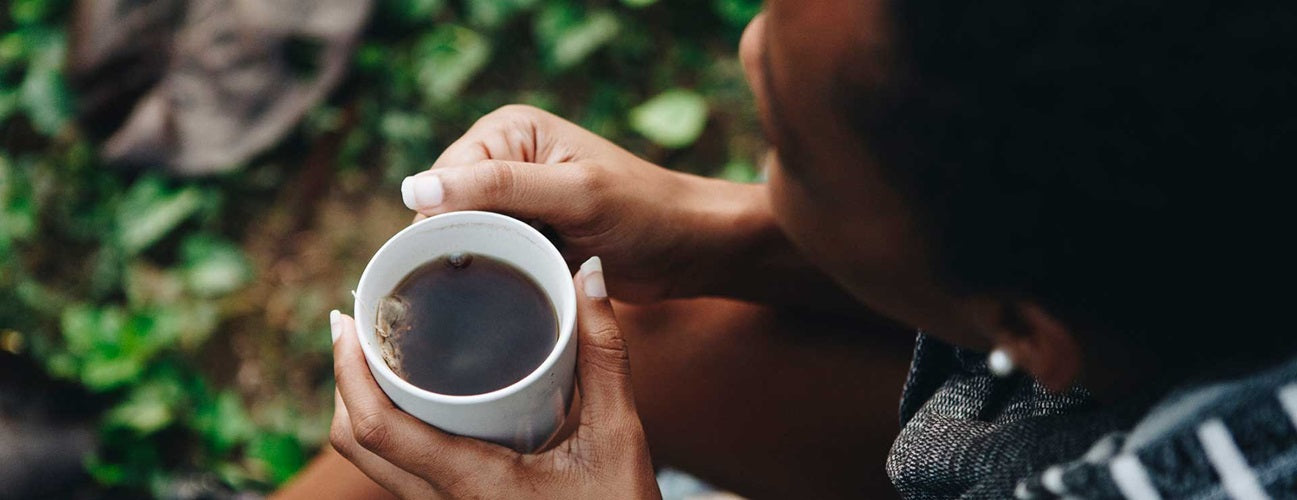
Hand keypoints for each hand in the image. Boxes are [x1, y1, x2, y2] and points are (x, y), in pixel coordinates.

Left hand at [329, 257, 661, 499]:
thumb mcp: (618, 437)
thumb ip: (605, 357)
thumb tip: (591, 277)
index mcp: (471, 484)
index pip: (378, 430)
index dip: (347, 371)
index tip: (347, 320)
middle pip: (355, 443)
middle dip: (344, 379)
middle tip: (358, 322)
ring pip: (372, 461)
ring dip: (363, 404)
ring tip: (381, 350)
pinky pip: (400, 470)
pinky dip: (392, 426)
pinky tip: (420, 394)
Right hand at [400, 104, 769, 301]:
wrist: (689, 249)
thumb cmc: (644, 212)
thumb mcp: (573, 195)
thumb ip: (498, 188)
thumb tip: (414, 189)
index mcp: (508, 130)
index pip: (443, 179)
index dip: (445, 223)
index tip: (470, 261)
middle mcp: (504, 158)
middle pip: (446, 212)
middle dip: (462, 245)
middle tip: (494, 278)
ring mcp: (514, 200)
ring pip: (464, 240)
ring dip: (479, 264)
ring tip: (505, 284)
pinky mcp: (526, 234)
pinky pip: (490, 258)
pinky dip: (497, 275)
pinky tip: (508, 293)